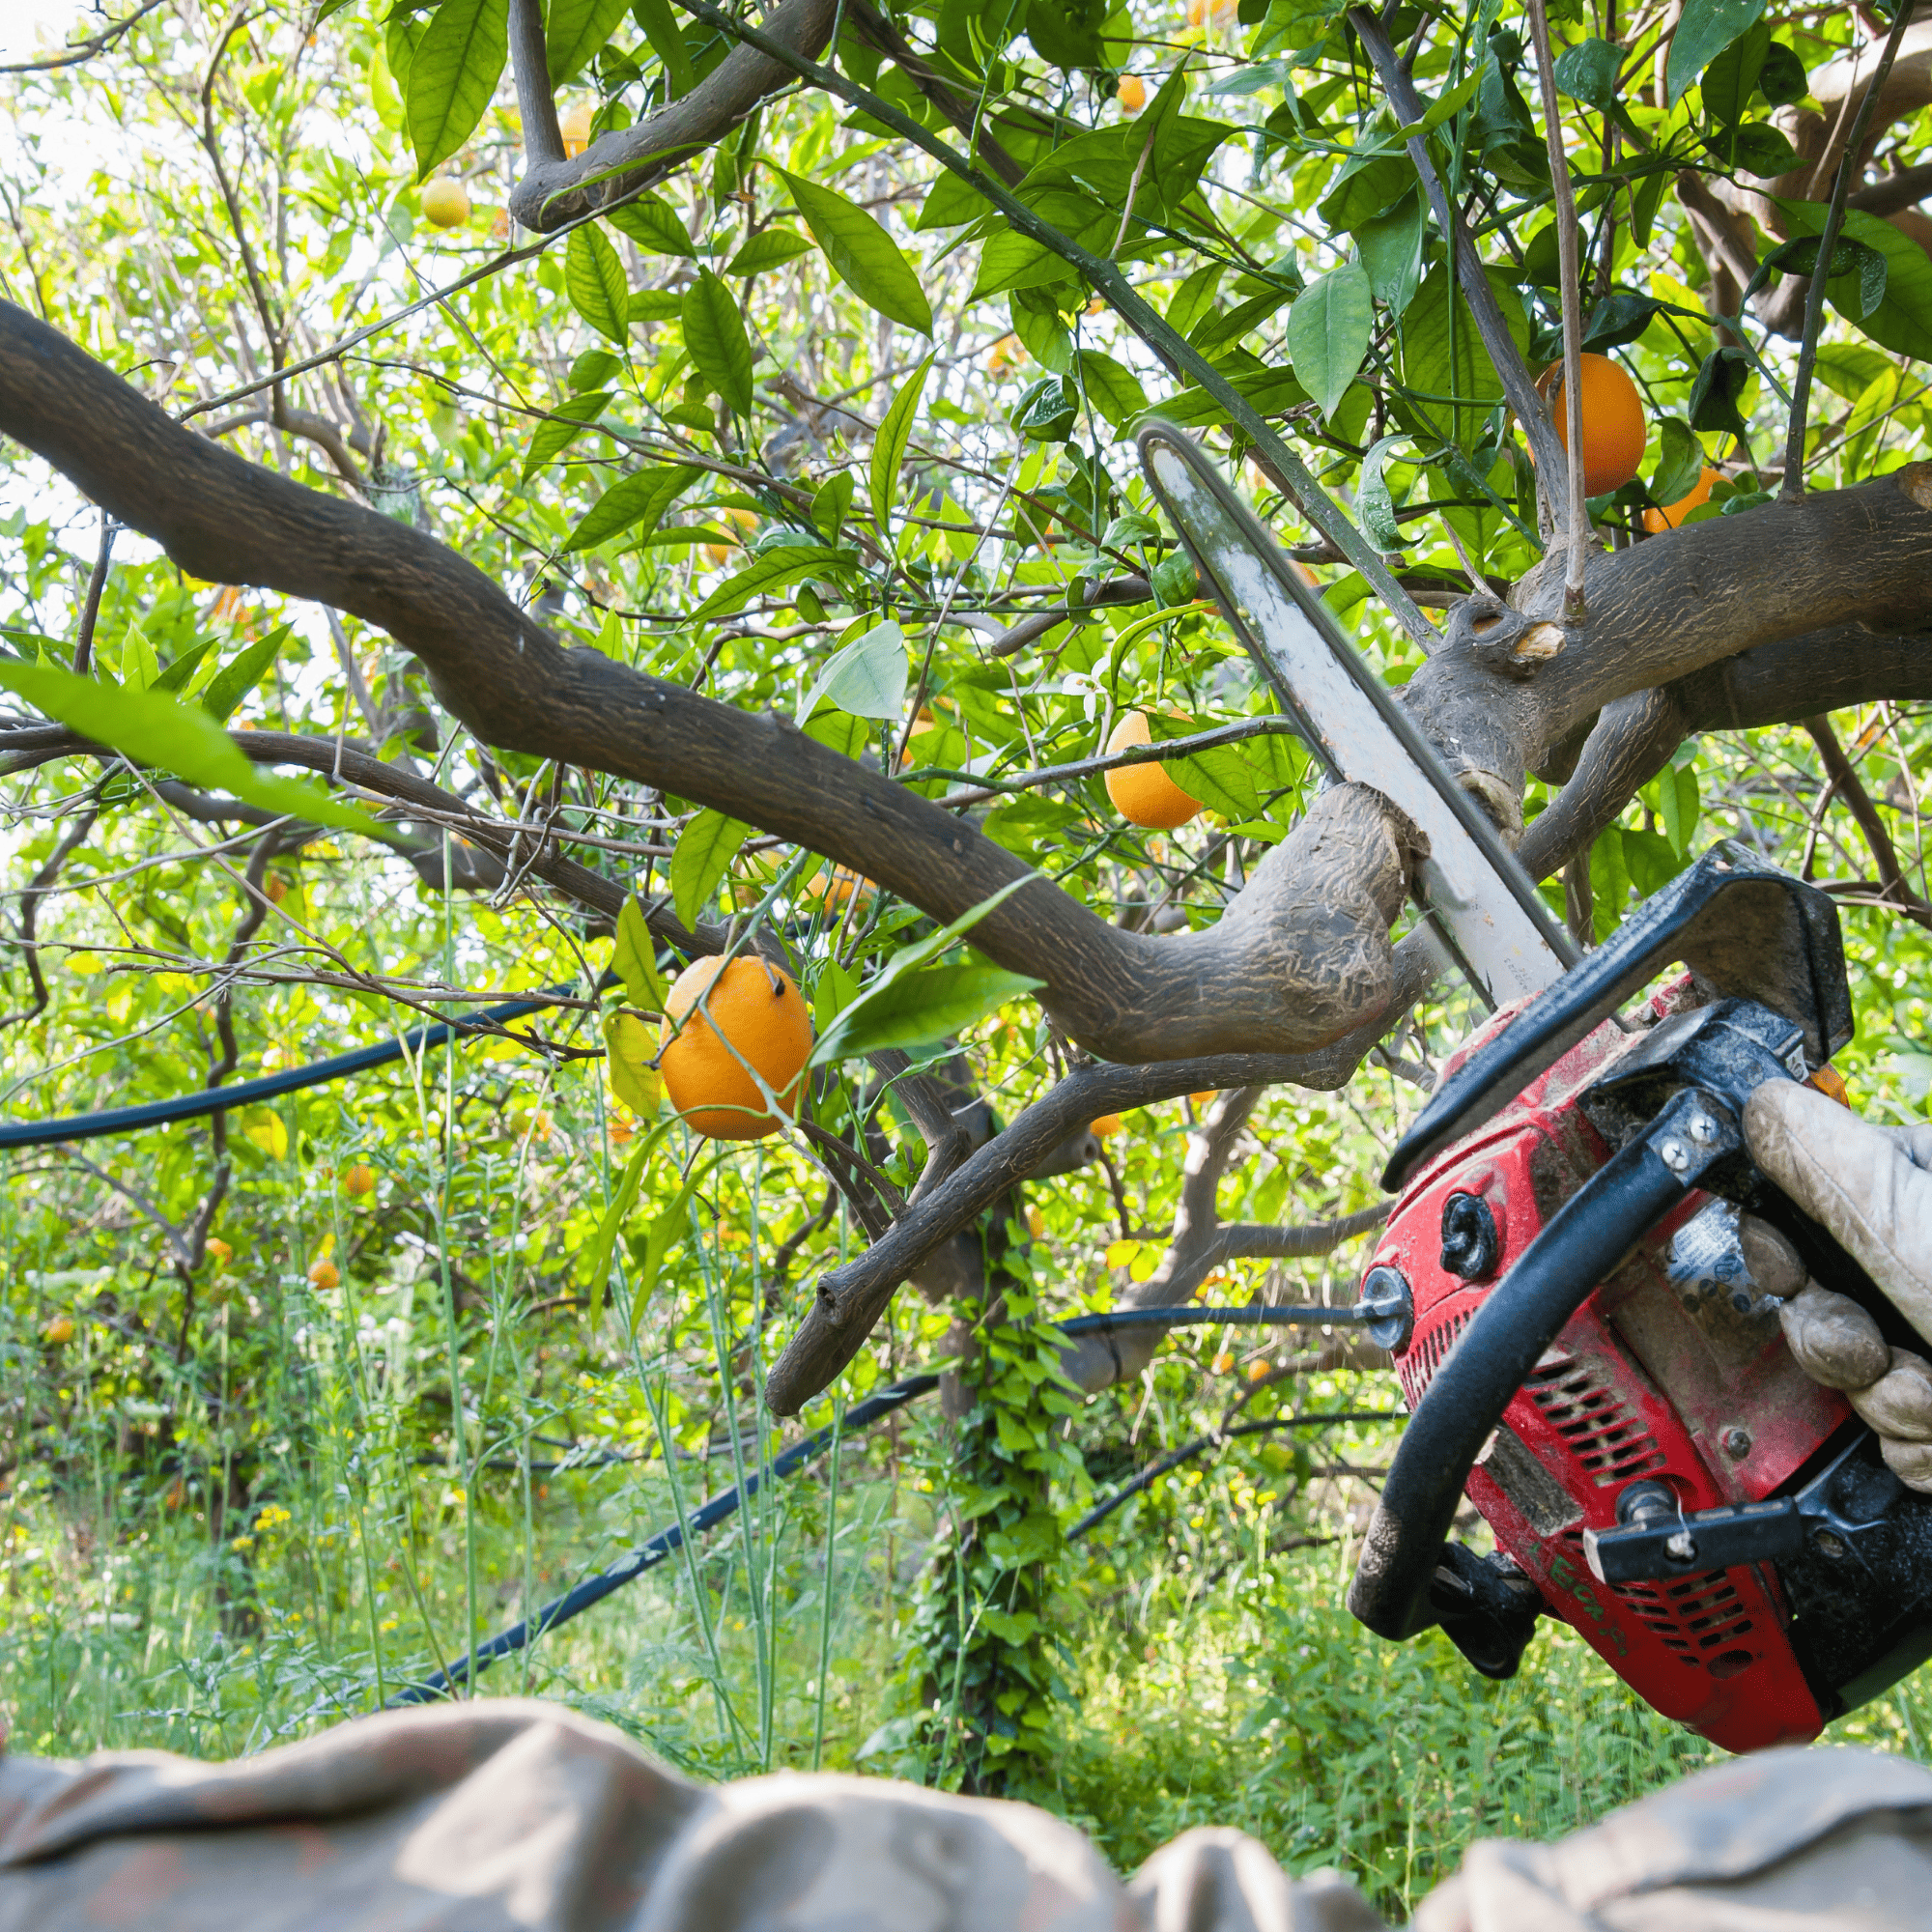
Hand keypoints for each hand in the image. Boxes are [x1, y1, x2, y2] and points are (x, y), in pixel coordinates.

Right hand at [1745, 1080, 1931, 1494]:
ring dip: (1894, 1401)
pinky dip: (1929, 1447)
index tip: (1791, 1273)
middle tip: (1881, 1349)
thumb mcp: (1928, 1234)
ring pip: (1861, 1373)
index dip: (1784, 1245)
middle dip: (1841, 1341)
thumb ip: (1833, 1169)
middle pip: (1822, 1294)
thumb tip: (1761, 1106)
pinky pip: (1904, 1433)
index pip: (1809, 1197)